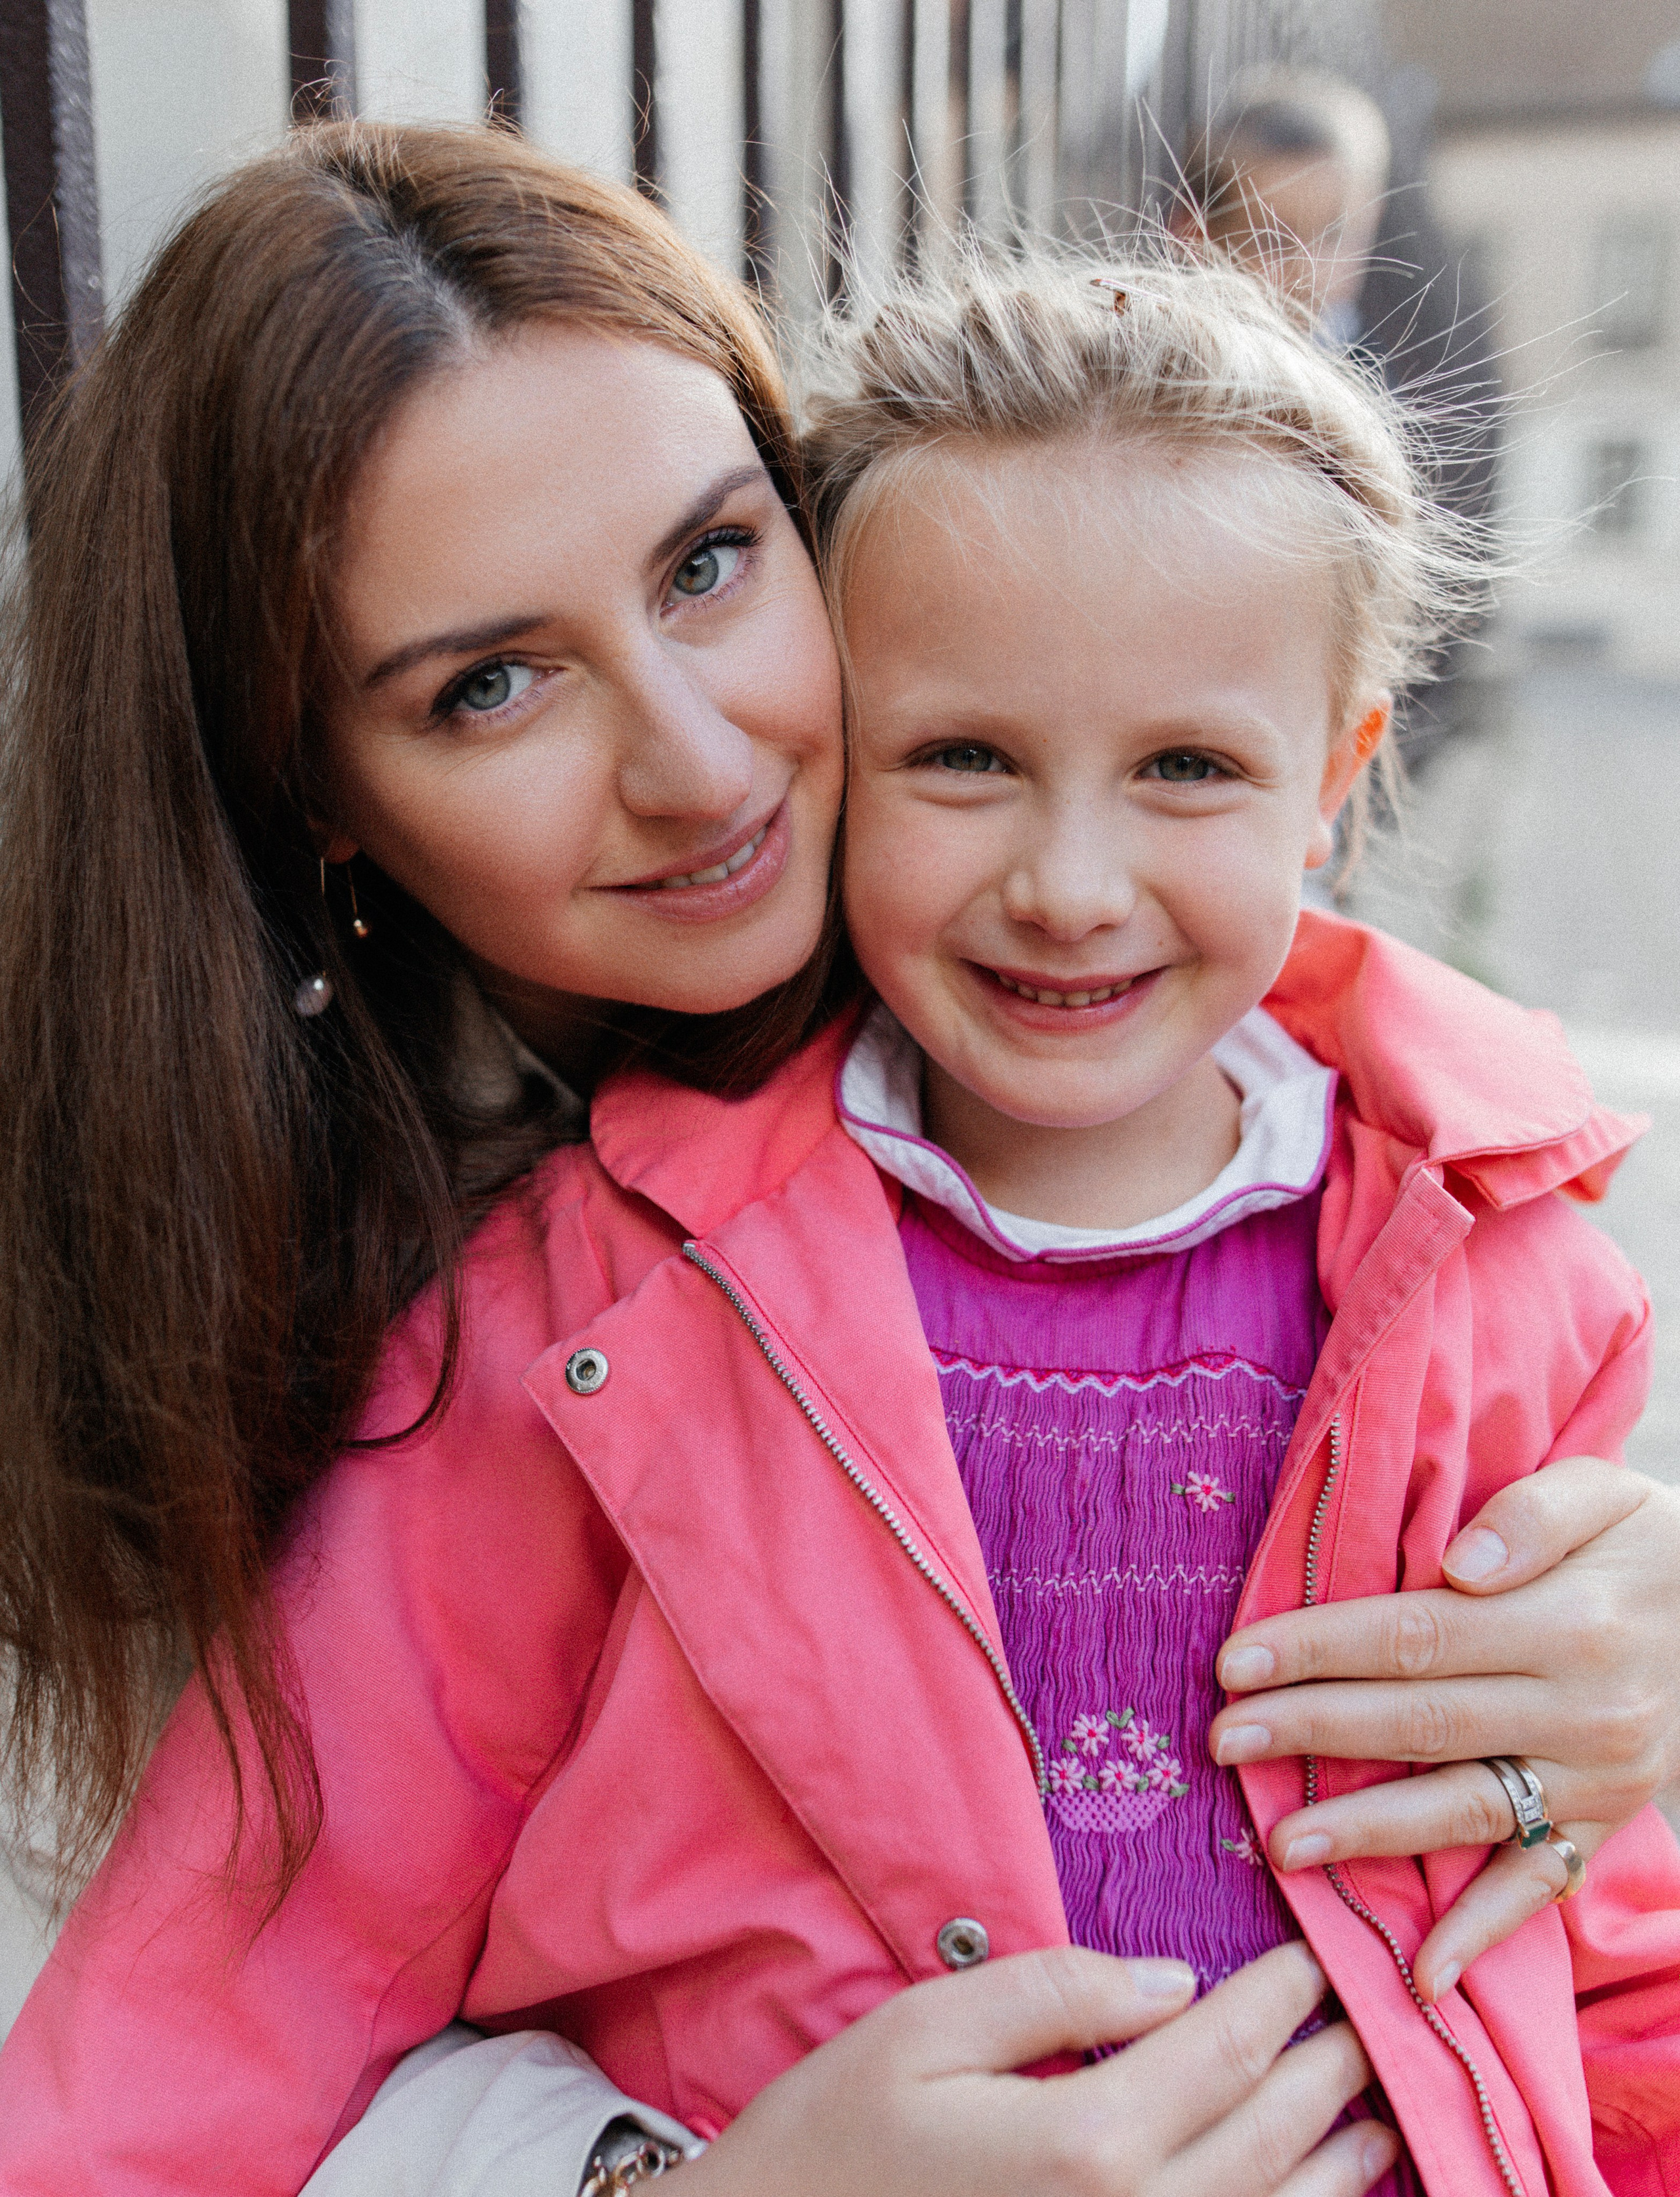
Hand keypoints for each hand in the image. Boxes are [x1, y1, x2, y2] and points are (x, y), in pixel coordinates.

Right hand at [679, 1941, 1397, 2196]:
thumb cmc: (837, 2136)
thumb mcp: (927, 2030)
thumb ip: (1056, 1991)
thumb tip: (1175, 1981)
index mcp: (1087, 2142)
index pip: (1221, 2051)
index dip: (1280, 1999)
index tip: (1315, 1958)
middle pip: (1266, 2140)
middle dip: (1324, 2075)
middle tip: (1365, 2024)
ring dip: (1334, 2171)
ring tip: (1372, 2122)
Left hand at [1210, 1458, 1679, 2001]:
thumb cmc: (1647, 1543)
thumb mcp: (1605, 1494)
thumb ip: (1531, 1514)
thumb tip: (1462, 1561)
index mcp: (1568, 1620)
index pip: (1417, 1635)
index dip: (1321, 1649)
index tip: (1237, 1660)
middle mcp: (1583, 1708)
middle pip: (1422, 1721)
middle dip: (1314, 1731)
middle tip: (1224, 1739)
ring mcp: (1596, 1777)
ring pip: (1465, 1808)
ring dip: (1370, 1831)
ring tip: (1282, 1844)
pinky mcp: (1606, 1821)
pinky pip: (1540, 1882)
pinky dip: (1483, 1931)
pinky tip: (1422, 1970)